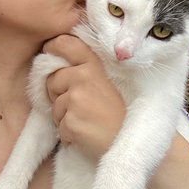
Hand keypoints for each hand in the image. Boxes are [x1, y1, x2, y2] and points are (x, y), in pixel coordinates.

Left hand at [43, 34, 125, 162]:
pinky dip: (69, 134)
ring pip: (54, 106)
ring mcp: (76, 100)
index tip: (50, 53)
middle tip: (82, 105)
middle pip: (52, 80)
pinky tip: (88, 134)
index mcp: (94, 64)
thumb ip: (88, 68)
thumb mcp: (111, 81)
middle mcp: (83, 77)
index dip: (52, 48)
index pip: (64, 44)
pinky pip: (59, 127)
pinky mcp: (71, 123)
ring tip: (88, 121)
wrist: (138, 144)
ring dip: (65, 116)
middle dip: (59, 93)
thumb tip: (59, 62)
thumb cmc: (124, 113)